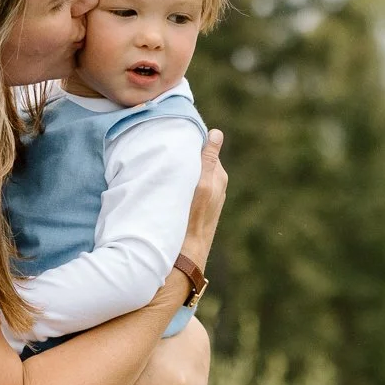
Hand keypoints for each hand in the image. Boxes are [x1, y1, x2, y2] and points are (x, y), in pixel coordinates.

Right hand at [180, 130, 226, 272]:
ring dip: (182, 168)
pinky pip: (189, 185)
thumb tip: (216, 133)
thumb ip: (209, 159)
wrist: (187, 251)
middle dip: (186, 155)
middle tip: (166, 149)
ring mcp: (208, 196)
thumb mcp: (202, 184)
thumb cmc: (194, 217)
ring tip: (165, 164)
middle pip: (199, 161)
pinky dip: (181, 180)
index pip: (206, 149)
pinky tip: (169, 182)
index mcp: (219, 176)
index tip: (175, 137)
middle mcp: (216, 184)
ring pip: (193, 173)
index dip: (191, 143)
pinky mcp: (198, 205)